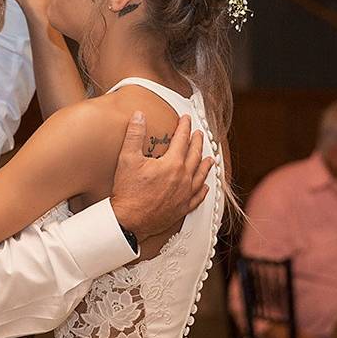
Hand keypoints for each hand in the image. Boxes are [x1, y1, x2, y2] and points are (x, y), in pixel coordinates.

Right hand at [109, 111, 212, 239]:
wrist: (129, 221)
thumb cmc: (128, 192)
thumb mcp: (127, 158)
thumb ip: (135, 135)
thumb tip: (139, 117)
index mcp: (172, 164)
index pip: (182, 139)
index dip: (184, 127)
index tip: (186, 119)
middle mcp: (183, 178)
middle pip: (195, 155)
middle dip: (197, 142)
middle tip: (198, 134)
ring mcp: (184, 194)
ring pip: (200, 175)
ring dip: (205, 164)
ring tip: (209, 158)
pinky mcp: (182, 208)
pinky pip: (198, 197)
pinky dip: (203, 190)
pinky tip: (205, 186)